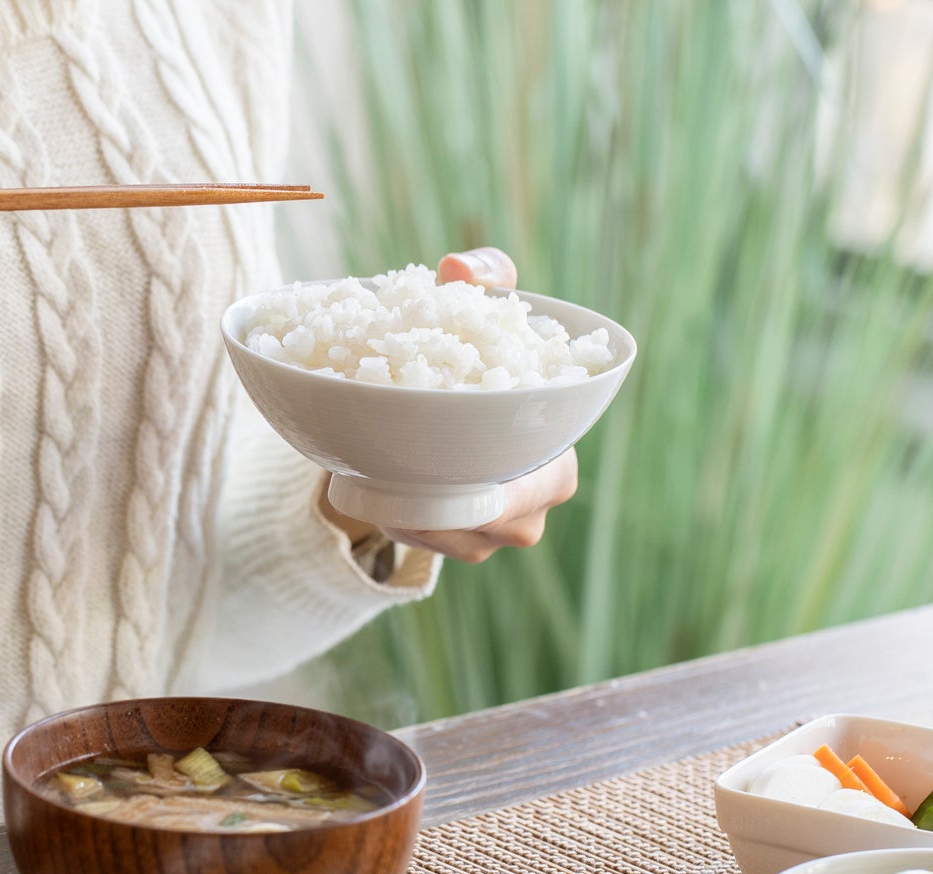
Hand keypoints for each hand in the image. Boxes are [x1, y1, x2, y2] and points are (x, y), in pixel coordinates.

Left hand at [318, 246, 578, 564]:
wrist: (435, 398)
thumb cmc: (474, 351)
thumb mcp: (480, 307)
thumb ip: (483, 277)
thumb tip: (459, 268)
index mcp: (560, 455)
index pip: (546, 485)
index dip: (504, 483)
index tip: (455, 465)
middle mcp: (533, 504)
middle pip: (494, 525)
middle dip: (447, 506)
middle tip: (398, 475)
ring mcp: (494, 533)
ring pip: (455, 541)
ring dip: (415, 517)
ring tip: (378, 479)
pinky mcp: (456, 543)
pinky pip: (428, 546)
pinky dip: (400, 523)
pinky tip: (372, 492)